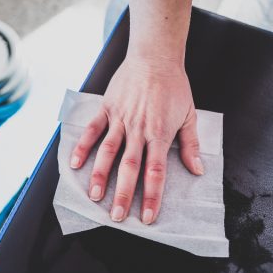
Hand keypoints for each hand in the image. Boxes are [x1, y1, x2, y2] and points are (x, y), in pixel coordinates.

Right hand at [70, 55, 203, 223]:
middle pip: (130, 168)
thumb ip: (190, 145)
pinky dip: (83, 147)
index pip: (155, 172)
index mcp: (160, 133)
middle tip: (116, 216)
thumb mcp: (189, 114)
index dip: (152, 196)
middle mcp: (138, 130)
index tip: (148, 217)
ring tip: (94, 196)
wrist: (155, 56)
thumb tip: (197, 170)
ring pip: (108, 152)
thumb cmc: (174, 86)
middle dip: (123, 194)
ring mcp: (120, 119)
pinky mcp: (107, 109)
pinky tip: (75, 164)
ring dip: (100, 175)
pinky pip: (92, 131)